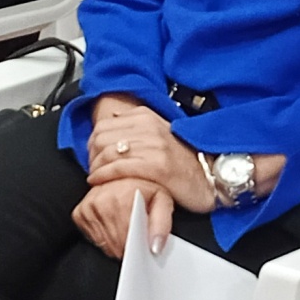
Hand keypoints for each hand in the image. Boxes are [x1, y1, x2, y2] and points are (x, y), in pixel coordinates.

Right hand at [71, 177, 172, 257]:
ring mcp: (88, 207)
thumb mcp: (163, 200)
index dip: (136, 248)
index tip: (141, 245)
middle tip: (135, 231)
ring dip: (114, 240)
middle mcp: (101, 202)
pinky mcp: (79, 212)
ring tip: (124, 223)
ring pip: (103, 244)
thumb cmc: (145, 185)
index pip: (126, 242)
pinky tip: (112, 222)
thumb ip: (162, 224)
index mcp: (121, 200)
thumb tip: (155, 246)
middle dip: (126, 244)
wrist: (125, 171)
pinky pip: (91, 237)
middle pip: (114, 245)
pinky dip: (103, 235)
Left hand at [84, 103, 217, 213]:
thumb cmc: (184, 160)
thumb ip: (137, 125)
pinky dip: (103, 175)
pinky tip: (98, 182)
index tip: (92, 154)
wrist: (208, 178)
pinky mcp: (156, 166)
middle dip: (91, 155)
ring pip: (108, 153)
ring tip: (95, 176)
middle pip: (102, 137)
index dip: (92, 142)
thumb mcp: (160, 132)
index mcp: (147, 116)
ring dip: (95, 167)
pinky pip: (119, 168)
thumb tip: (111, 118)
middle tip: (92, 168)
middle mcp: (149, 128)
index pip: (104, 124)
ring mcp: (154, 147)